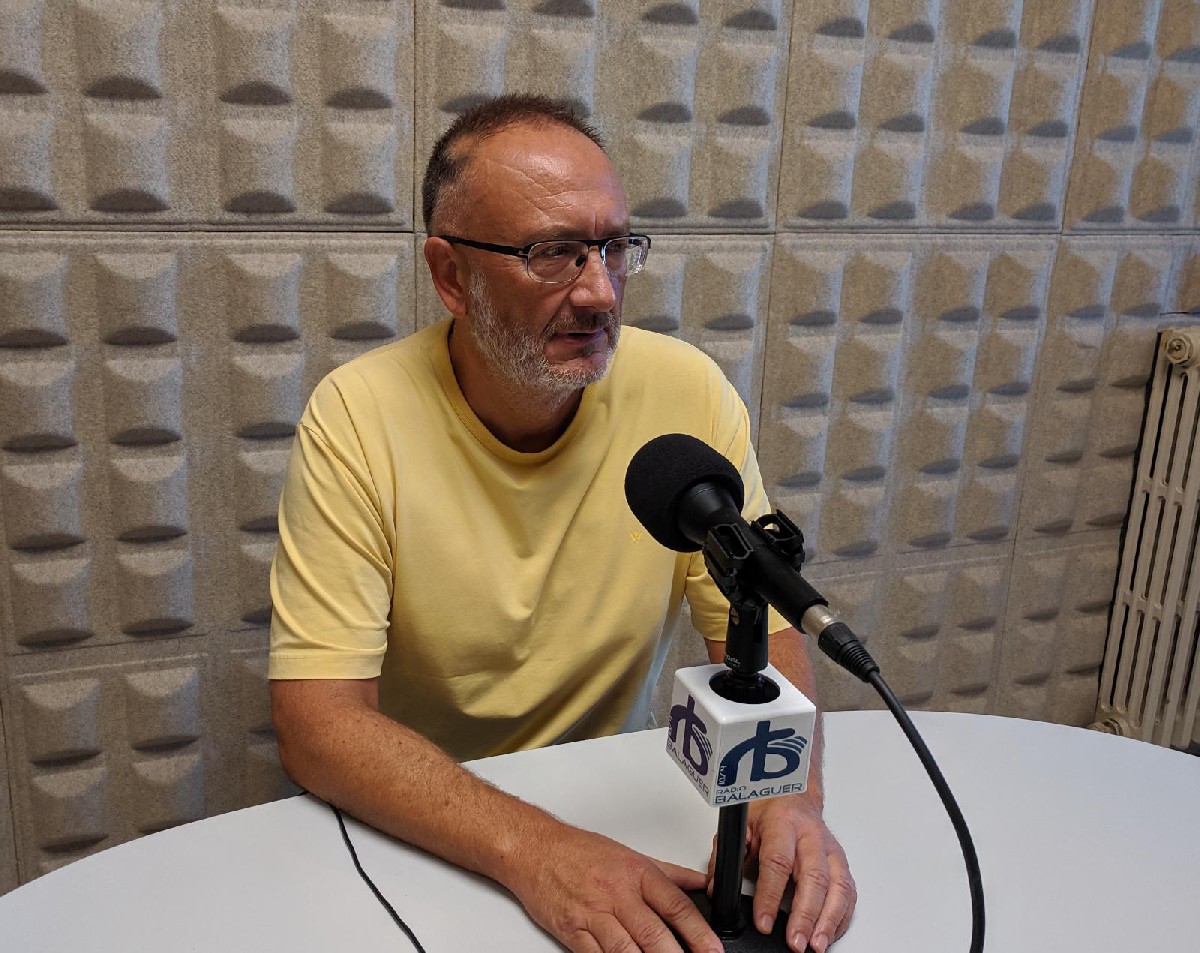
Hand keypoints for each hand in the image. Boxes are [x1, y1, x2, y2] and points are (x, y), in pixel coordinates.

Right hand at [506, 823, 723, 952]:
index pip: (676, 905)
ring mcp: (593, 914)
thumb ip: (669, 873)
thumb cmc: (578, 851)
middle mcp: (617, 894)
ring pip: (627, 950)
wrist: (534, 849)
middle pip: (654, 933)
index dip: (699, 932)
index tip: (713, 951)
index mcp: (637, 873)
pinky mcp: (572, 931)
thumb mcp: (630, 855)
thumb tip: (701, 884)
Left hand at [707, 796, 854, 952]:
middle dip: (805, 915)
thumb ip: (727, 855)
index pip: (778, 862)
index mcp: (783, 823)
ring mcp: (830, 849)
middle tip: (795, 942)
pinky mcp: (841, 862)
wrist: (793, 792)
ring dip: (828, 920)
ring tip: (816, 946)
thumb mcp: (741, 824)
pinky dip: (841, 917)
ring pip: (838, 887)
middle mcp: (811, 836)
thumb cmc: (768, 808)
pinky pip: (848, 892)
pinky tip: (829, 934)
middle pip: (814, 878)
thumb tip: (716, 887)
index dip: (770, 895)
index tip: (764, 922)